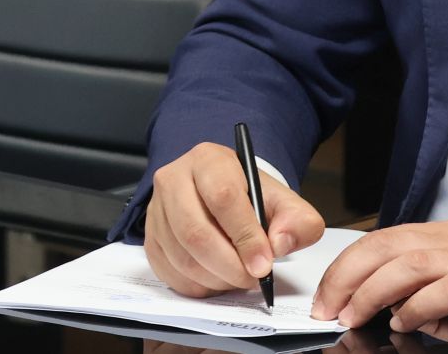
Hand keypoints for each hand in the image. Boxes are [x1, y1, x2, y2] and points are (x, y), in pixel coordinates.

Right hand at [144, 141, 326, 298]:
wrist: (221, 194)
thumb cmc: (248, 197)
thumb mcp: (282, 200)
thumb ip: (297, 220)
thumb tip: (280, 243)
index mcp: (208, 160)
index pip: (223, 198)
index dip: (245, 236)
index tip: (263, 264)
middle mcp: (174, 179)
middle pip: (195, 232)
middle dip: (230, 266)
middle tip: (252, 278)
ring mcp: (157, 209)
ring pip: (182, 257)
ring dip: (215, 279)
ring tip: (238, 277)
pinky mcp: (150, 236)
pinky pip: (169, 272)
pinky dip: (197, 285)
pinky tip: (217, 278)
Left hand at [311, 218, 447, 338]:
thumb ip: (443, 287)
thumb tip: (408, 315)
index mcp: (446, 236)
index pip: (381, 241)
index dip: (346, 267)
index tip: (326, 296)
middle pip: (381, 248)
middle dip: (343, 279)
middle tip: (326, 310)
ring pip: (402, 266)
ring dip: (370, 293)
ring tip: (353, 318)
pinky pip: (442, 289)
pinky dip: (417, 307)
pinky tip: (405, 323)